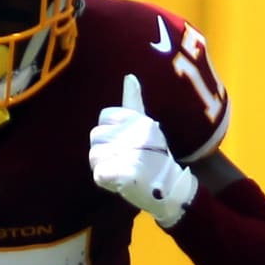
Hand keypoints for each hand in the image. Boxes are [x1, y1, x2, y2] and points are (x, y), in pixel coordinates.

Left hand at [89, 74, 197, 227]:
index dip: (109, 131)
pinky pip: (99, 173)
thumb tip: (129, 76)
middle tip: (122, 158)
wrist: (170, 189)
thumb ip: (133, 101)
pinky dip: (105, 178)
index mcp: (139, 120)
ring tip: (120, 169)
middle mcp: (136, 134)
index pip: (105, 117)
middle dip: (103, 149)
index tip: (124, 141)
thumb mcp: (146, 125)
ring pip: (94, 155)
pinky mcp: (125, 175)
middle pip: (95, 136)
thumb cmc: (154, 155)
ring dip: (103, 165)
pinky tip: (118, 180)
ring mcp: (131, 155)